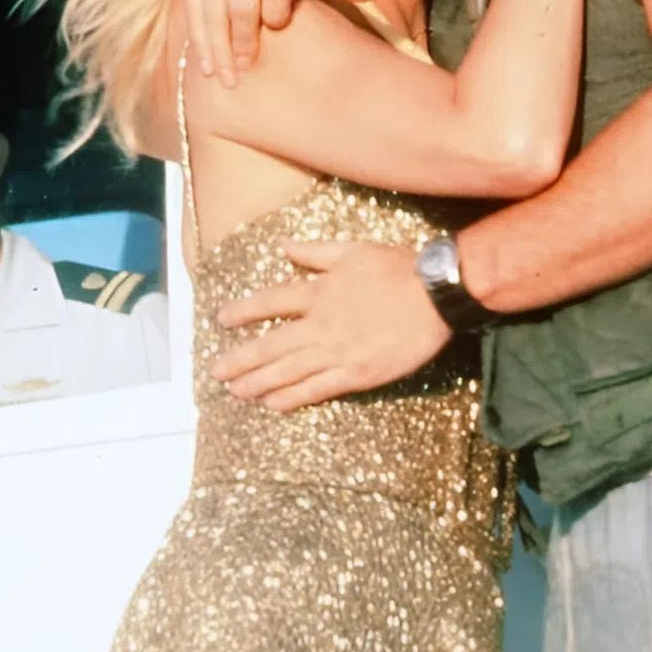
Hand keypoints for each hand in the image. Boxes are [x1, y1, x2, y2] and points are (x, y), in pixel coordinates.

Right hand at [180, 0, 384, 85]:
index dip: (275, 2)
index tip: (277, 23)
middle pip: (240, 0)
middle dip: (244, 35)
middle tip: (248, 67)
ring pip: (212, 10)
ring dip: (219, 48)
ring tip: (227, 80)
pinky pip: (192, 11)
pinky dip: (200, 42)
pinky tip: (207, 69)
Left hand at [211, 240, 451, 409]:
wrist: (435, 295)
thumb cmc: (398, 268)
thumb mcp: (353, 250)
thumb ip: (315, 253)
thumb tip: (283, 246)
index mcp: (319, 292)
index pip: (270, 302)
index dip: (244, 312)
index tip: (222, 320)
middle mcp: (321, 324)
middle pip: (271, 345)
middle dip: (241, 359)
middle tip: (216, 372)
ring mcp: (337, 352)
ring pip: (287, 371)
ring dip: (258, 383)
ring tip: (236, 392)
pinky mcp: (356, 374)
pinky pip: (316, 389)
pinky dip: (292, 398)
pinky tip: (272, 404)